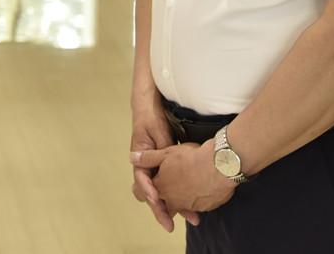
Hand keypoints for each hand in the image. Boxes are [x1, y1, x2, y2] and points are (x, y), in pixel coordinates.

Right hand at [130, 108, 198, 231]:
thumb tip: (165, 166)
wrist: (149, 109)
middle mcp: (146, 167)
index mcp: (139, 158)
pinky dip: (180, 198)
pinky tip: (194, 206)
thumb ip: (161, 151)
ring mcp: (156, 170)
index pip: (141, 179)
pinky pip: (171, 187)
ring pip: (163, 193)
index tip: (156, 200)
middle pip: (152, 194)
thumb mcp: (158, 133)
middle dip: (161, 209)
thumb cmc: (151, 119)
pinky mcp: (165, 170)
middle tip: (169, 224)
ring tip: (192, 218)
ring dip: (174, 206)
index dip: (148, 190)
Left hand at [138, 141, 234, 216]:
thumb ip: (148, 158)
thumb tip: (132, 158)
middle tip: (165, 211)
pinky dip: (198, 202)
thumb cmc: (191, 158)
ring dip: (183, 205)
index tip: (151, 196)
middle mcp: (174, 199)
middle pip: (165, 206)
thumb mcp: (166, 153)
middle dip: (165, 208)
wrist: (220, 165)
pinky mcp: (205, 207)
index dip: (149, 192)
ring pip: (183, 207)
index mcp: (161, 187)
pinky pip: (199, 206)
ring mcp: (190, 205)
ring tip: (186, 202)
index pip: (150, 194)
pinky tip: (201, 194)